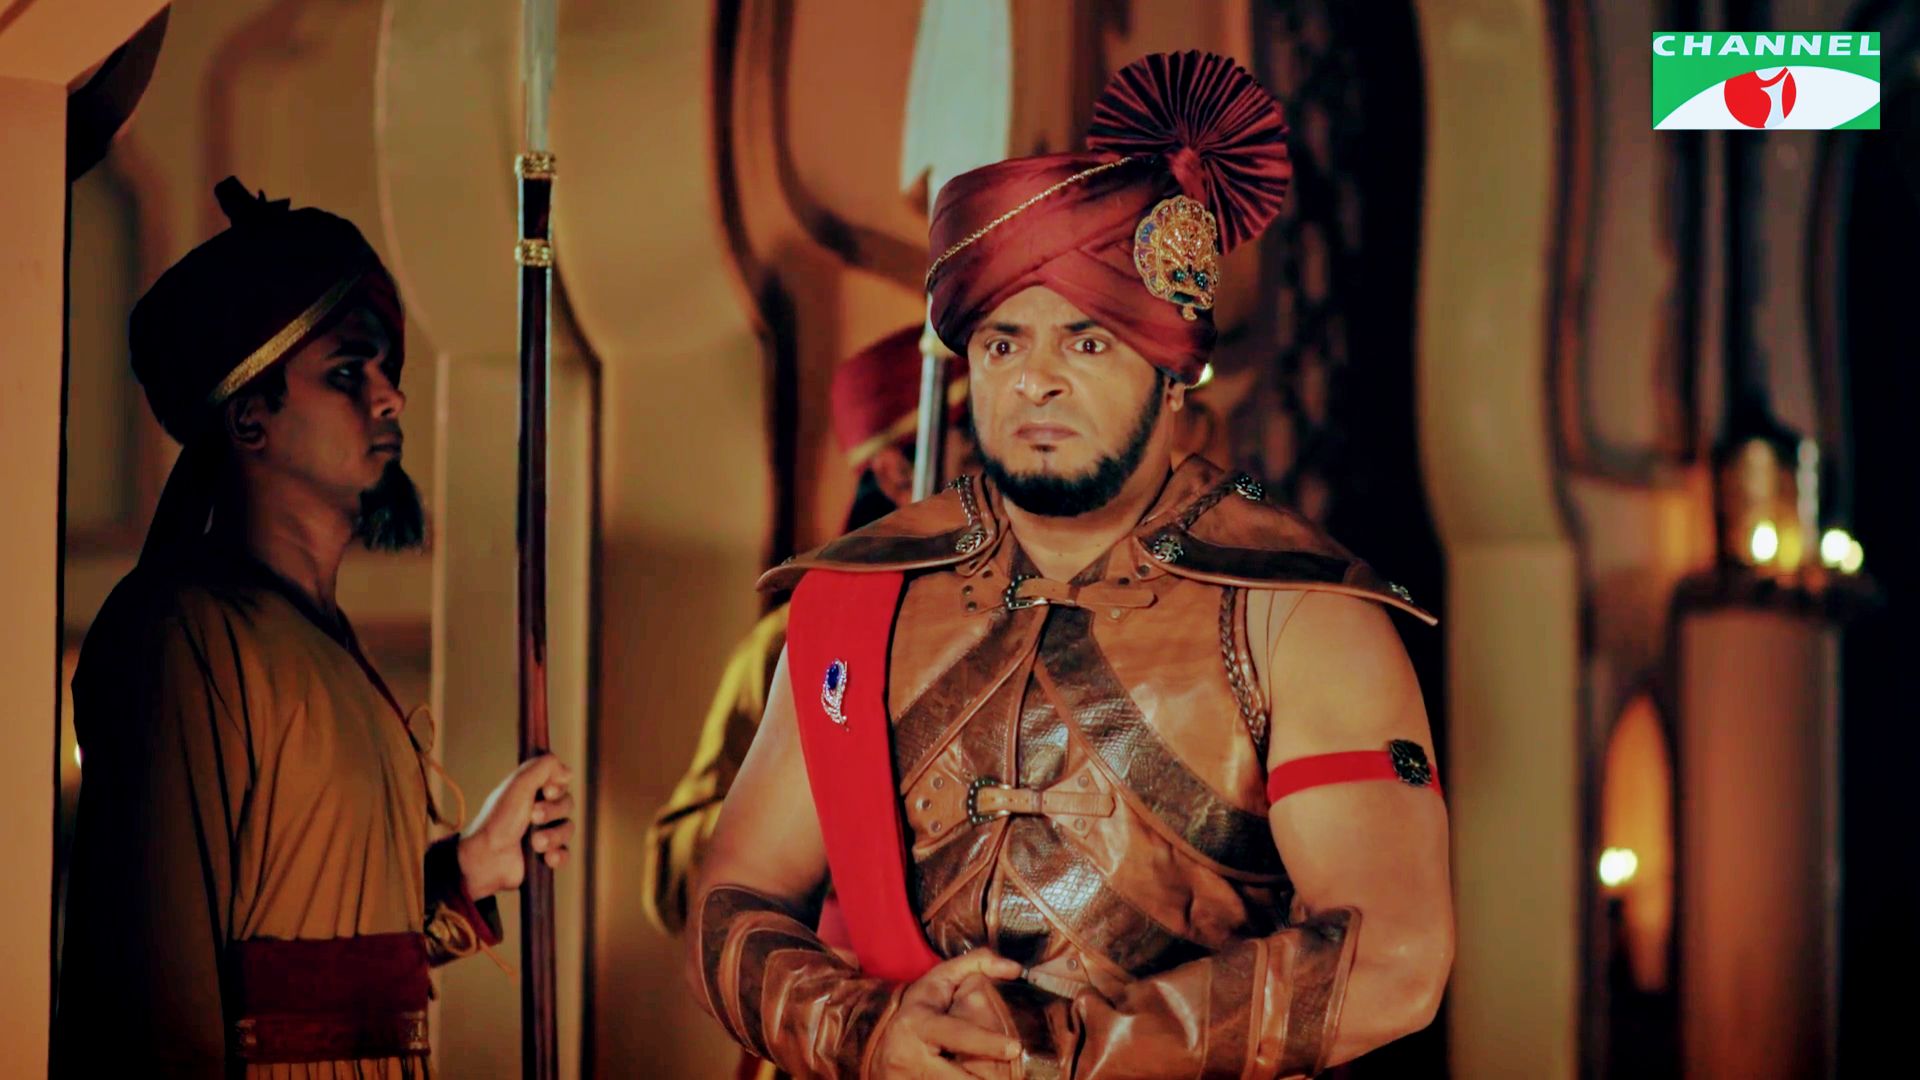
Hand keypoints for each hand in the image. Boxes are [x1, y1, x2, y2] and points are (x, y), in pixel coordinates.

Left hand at [457, 754, 574, 899]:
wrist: (486, 858)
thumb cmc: (498, 820)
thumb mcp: (519, 784)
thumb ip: (545, 767)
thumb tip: (568, 771)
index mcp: (530, 792)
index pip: (561, 783)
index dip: (557, 788)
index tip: (546, 791)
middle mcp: (538, 811)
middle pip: (567, 805)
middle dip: (553, 812)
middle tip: (533, 817)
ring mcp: (543, 834)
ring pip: (568, 829)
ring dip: (554, 836)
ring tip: (535, 843)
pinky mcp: (544, 856)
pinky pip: (566, 853)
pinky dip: (558, 855)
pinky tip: (546, 858)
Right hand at [871, 948, 1024, 1078]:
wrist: (878, 1043)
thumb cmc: (921, 1007)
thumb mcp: (942, 979)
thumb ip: (978, 964)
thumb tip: (1015, 969)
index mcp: (919, 1023)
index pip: (957, 1034)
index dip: (987, 1043)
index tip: (1014, 1048)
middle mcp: (910, 1056)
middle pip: (958, 1078)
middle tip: (1012, 1077)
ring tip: (996, 1078)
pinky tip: (976, 1079)